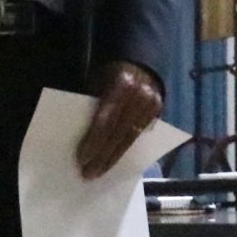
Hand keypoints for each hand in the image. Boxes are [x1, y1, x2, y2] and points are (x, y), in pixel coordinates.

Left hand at [76, 60, 164, 179]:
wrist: (138, 61)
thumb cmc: (109, 72)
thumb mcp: (96, 81)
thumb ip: (92, 104)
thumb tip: (79, 134)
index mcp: (121, 85)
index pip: (106, 120)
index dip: (94, 141)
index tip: (82, 159)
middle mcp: (140, 96)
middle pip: (118, 133)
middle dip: (102, 155)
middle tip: (89, 174)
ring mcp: (152, 104)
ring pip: (130, 137)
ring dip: (114, 157)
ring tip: (99, 172)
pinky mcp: (158, 111)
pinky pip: (139, 135)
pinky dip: (125, 148)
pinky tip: (113, 160)